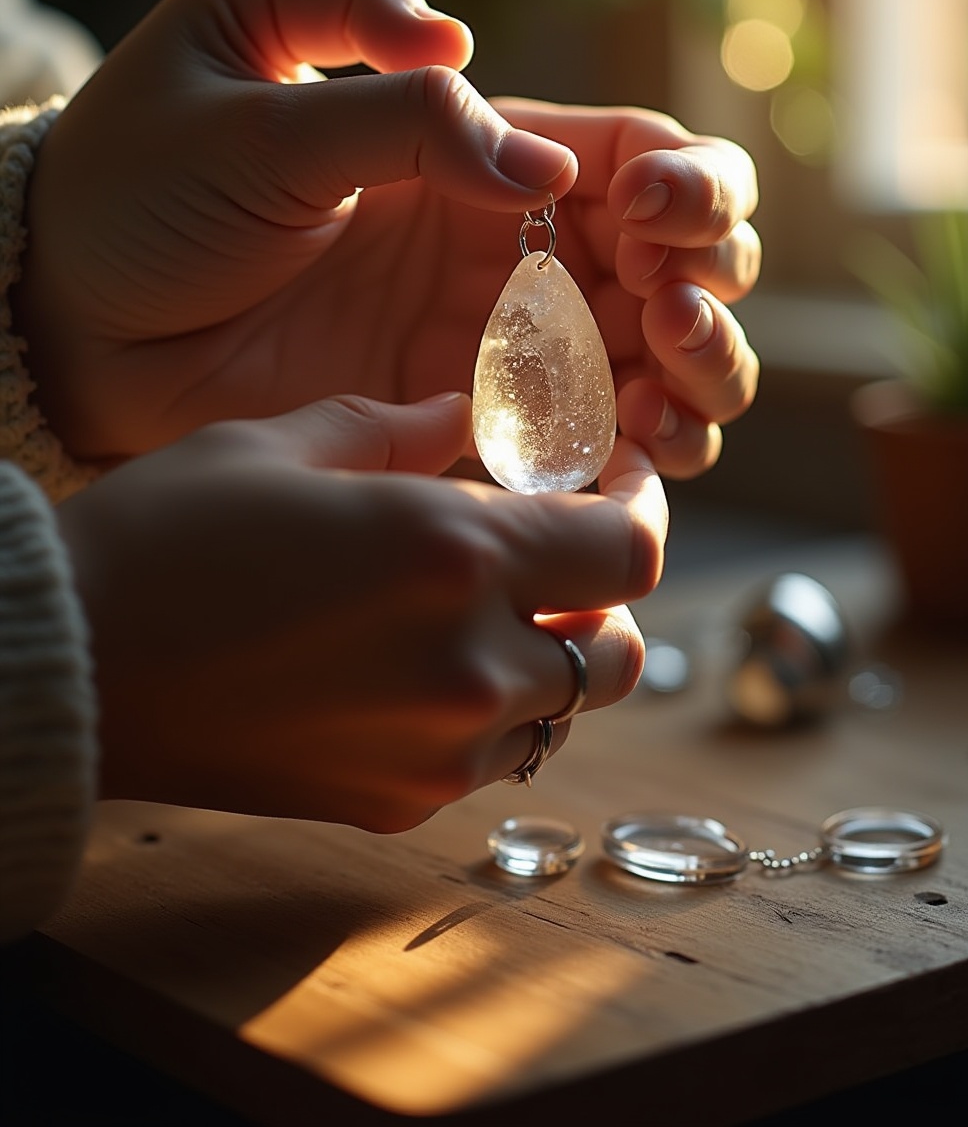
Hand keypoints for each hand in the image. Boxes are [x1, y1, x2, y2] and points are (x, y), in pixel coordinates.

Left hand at [17, 0, 759, 475]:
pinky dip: (639, 456)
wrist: (70, 313)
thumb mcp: (257, 106)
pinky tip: (635, 461)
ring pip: (657, 360)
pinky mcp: (458, 428)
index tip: (647, 216)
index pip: (639, 154)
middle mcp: (509, 247)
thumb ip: (402, 117)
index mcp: (476, 148)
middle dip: (710, 286)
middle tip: (666, 316)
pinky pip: (583, 444)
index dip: (685, 182)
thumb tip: (539, 167)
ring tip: (660, 403)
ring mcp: (490, 345)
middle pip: (680, 260)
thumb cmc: (143, 180)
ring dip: (699, 376)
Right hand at [56, 392, 664, 827]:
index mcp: (453, 554)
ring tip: (488, 612)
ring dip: (549, 658)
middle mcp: (467, 665)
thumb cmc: (166, 537)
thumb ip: (394, 427)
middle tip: (558, 553)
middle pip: (616, 649)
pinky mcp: (395, 802)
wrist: (73, 668)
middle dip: (602, 595)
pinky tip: (424, 668)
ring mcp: (436, 750)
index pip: (628, 550)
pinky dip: (490, 715)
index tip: (623, 484)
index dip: (644, 508)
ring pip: (561, 714)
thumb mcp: (281, 445)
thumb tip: (456, 414)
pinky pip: (490, 761)